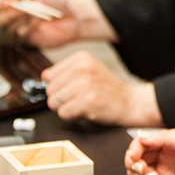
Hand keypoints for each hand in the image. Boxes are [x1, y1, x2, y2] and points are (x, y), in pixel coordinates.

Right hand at [0, 0, 115, 47]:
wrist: (74, 16)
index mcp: (15, 2)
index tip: (5, 1)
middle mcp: (15, 16)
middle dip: (8, 12)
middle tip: (21, 8)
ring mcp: (21, 28)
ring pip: (8, 27)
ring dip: (21, 18)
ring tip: (35, 13)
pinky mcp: (28, 40)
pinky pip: (20, 34)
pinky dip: (29, 26)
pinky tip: (39, 23)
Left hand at [41, 51, 161, 125]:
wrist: (130, 102)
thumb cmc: (108, 89)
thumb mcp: (89, 70)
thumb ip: (66, 72)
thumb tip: (44, 77)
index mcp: (81, 58)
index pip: (49, 75)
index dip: (59, 86)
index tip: (71, 89)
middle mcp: (81, 68)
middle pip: (50, 89)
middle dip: (61, 98)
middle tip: (79, 98)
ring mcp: (84, 84)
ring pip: (53, 102)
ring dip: (66, 108)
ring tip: (82, 104)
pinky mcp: (86, 101)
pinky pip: (63, 113)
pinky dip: (72, 116)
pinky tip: (86, 110)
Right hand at [124, 129, 174, 174]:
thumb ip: (162, 137)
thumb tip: (142, 137)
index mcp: (169, 142)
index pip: (141, 143)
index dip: (134, 149)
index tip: (135, 156)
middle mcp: (164, 157)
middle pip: (135, 159)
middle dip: (134, 164)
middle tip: (142, 168)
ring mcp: (163, 173)